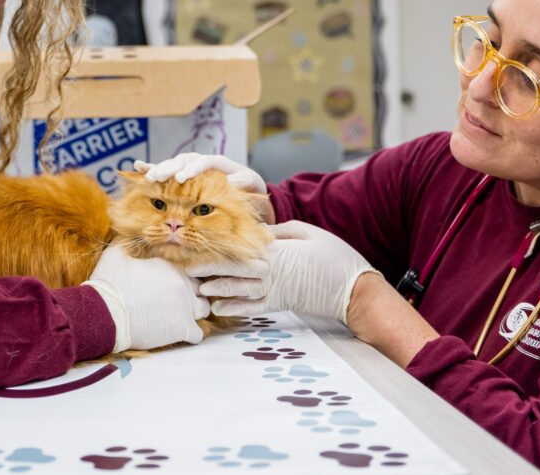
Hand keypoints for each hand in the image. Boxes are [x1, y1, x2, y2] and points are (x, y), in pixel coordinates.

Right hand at [84, 245, 208, 351]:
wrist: (104, 313)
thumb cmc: (109, 284)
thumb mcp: (115, 253)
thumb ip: (125, 240)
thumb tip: (125, 229)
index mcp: (170, 265)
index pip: (190, 267)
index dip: (182, 275)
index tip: (169, 283)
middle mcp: (183, 284)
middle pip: (201, 287)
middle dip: (191, 292)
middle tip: (175, 299)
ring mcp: (185, 306)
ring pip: (204, 308)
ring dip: (194, 311)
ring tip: (178, 315)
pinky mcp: (182, 328)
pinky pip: (198, 334)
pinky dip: (191, 334)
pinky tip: (177, 332)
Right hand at [134, 154, 266, 194]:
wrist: (245, 188)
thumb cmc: (248, 186)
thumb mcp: (251, 183)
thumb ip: (244, 180)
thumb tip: (233, 181)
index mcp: (217, 162)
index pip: (203, 162)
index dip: (192, 169)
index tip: (182, 178)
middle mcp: (200, 162)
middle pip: (183, 161)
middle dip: (170, 168)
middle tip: (158, 176)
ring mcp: (189, 167)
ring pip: (172, 164)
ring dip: (160, 169)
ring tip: (148, 176)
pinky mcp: (181, 175)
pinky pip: (166, 170)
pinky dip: (153, 167)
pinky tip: (138, 166)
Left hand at [188, 220, 379, 324]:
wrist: (354, 290)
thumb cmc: (334, 256)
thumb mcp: (308, 232)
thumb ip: (280, 231)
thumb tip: (258, 230)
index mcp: (276, 251)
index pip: (240, 248)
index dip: (216, 247)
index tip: (197, 243)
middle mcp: (271, 272)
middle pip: (233, 269)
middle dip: (208, 268)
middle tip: (185, 267)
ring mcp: (275, 291)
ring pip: (239, 289)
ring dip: (216, 288)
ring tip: (196, 288)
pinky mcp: (280, 304)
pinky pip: (253, 308)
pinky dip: (235, 308)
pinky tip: (219, 308)